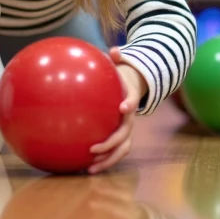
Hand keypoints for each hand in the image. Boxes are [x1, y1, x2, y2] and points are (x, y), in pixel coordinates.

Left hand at [89, 46, 147, 173]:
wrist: (134, 89)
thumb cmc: (121, 78)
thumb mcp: (120, 67)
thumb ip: (118, 58)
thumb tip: (115, 49)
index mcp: (129, 101)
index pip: (131, 103)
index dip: (129, 105)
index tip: (123, 107)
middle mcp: (130, 119)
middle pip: (125, 135)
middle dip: (111, 144)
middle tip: (93, 148)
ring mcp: (126, 131)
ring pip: (121, 149)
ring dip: (107, 160)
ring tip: (90, 168)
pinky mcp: (120, 139)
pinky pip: (113, 152)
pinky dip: (102, 161)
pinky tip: (85, 166)